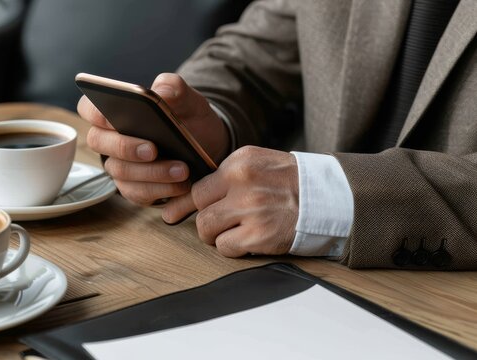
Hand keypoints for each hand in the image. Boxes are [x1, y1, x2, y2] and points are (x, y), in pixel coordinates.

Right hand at [77, 73, 229, 205]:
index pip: (89, 109)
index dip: (95, 113)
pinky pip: (139, 192)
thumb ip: (174, 87)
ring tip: (182, 169)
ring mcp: (121, 166)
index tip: (112, 117)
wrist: (209, 148)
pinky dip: (161, 189)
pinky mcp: (134, 189)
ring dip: (152, 172)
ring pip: (122, 171)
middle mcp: (111, 140)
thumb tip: (160, 91)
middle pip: (99, 143)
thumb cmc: (189, 119)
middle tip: (152, 149)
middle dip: (126, 147)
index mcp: (115, 112)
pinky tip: (182, 184)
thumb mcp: (188, 99)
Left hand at [163, 146, 298, 256]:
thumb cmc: (292, 182)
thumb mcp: (259, 164)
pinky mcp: (258, 235)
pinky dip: (233, 248)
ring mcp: (250, 209)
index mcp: (240, 162)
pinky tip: (249, 241)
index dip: (188, 201)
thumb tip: (186, 196)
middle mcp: (242, 183)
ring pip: (206, 228)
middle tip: (218, 223)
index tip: (174, 212)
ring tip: (236, 231)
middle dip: (205, 218)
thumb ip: (227, 176)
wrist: (330, 198)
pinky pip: (225, 247)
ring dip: (217, 234)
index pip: (198, 184)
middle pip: (198, 206)